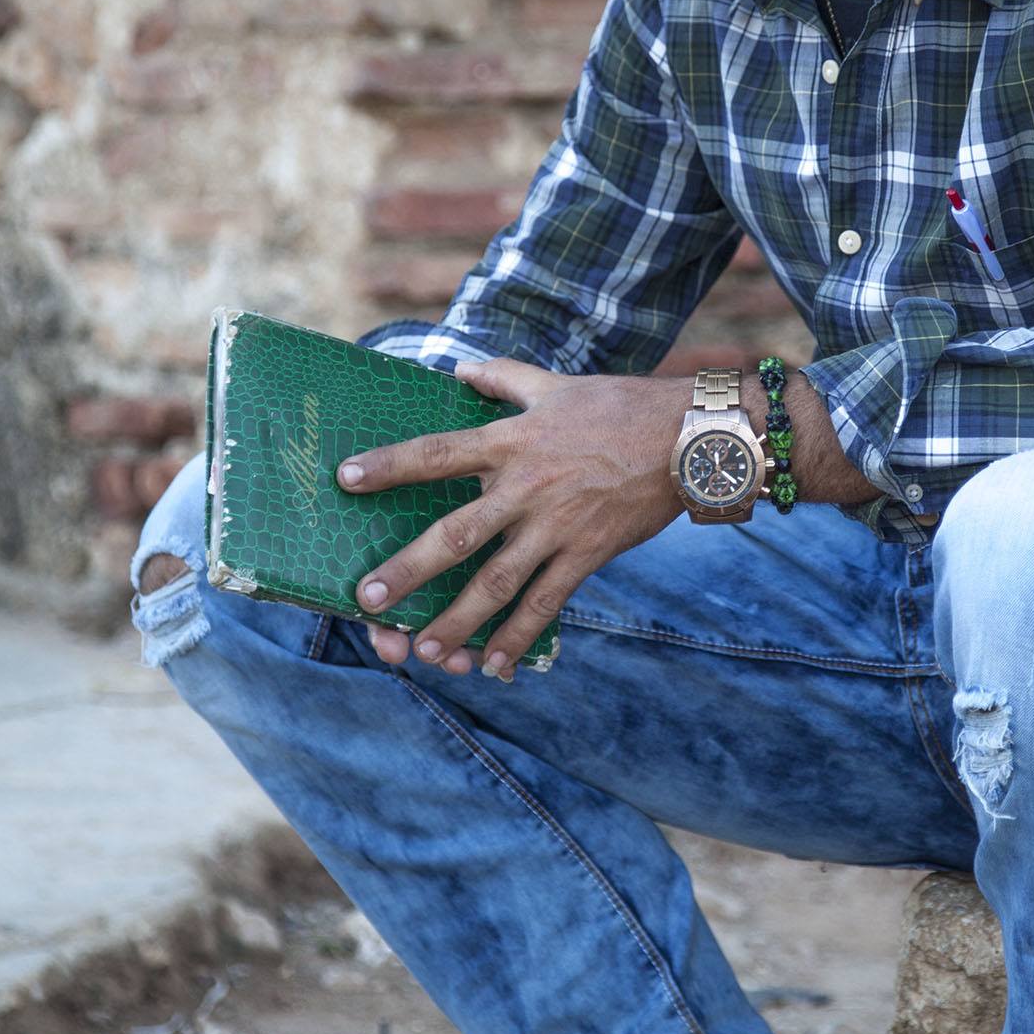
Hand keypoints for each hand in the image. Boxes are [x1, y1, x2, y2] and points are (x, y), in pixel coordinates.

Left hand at [348, 358, 687, 679]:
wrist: (687, 437)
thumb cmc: (619, 406)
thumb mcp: (555, 385)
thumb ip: (503, 378)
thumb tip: (460, 368)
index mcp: (511, 442)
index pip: (438, 453)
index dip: (390, 465)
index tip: (346, 479)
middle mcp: (526, 488)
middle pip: (456, 534)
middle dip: (409, 570)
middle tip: (368, 600)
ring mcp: (556, 526)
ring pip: (497, 583)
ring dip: (458, 621)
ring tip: (426, 651)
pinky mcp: (587, 554)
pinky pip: (546, 604)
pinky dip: (519, 637)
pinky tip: (494, 665)